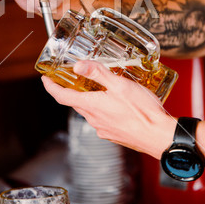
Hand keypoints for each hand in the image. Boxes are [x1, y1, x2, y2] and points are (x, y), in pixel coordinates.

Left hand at [42, 60, 176, 158]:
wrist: (159, 137)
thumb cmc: (142, 112)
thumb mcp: (120, 85)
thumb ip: (98, 73)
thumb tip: (77, 66)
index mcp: (92, 106)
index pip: (62, 96)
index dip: (51, 87)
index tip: (45, 79)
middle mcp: (94, 119)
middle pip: (75, 103)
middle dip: (70, 90)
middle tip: (70, 79)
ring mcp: (103, 129)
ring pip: (89, 111)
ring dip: (87, 99)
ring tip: (96, 87)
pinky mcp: (113, 134)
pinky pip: (101, 119)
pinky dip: (100, 108)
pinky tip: (113, 103)